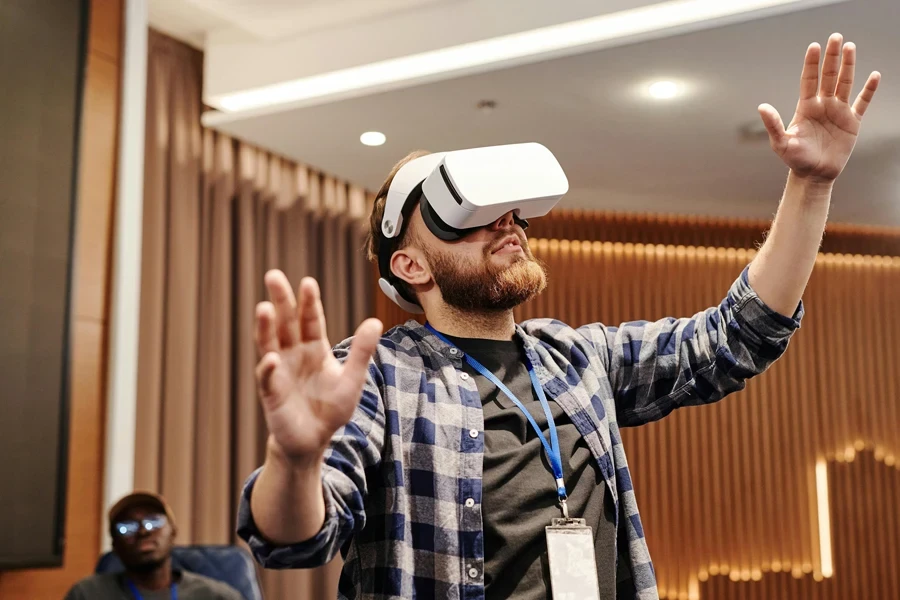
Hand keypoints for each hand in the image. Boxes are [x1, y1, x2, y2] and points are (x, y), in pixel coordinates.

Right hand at [255, 270, 382, 463]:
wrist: (313, 440)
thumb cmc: (331, 408)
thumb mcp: (352, 379)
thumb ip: (362, 351)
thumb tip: (375, 321)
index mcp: (314, 348)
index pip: (311, 319)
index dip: (309, 301)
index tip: (307, 282)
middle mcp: (293, 354)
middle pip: (285, 322)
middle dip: (280, 300)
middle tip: (273, 276)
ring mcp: (280, 371)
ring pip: (269, 344)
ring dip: (265, 327)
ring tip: (264, 308)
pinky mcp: (272, 393)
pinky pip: (268, 378)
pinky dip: (268, 368)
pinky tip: (270, 358)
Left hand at [758, 33, 879, 182]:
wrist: (814, 175)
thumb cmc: (795, 160)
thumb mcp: (781, 143)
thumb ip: (773, 124)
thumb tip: (761, 107)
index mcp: (806, 107)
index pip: (809, 80)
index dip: (811, 63)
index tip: (814, 46)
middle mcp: (822, 105)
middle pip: (828, 76)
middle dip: (832, 57)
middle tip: (835, 37)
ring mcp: (838, 112)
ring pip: (845, 83)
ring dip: (848, 66)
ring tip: (850, 47)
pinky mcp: (852, 122)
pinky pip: (862, 102)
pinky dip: (868, 90)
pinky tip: (873, 75)